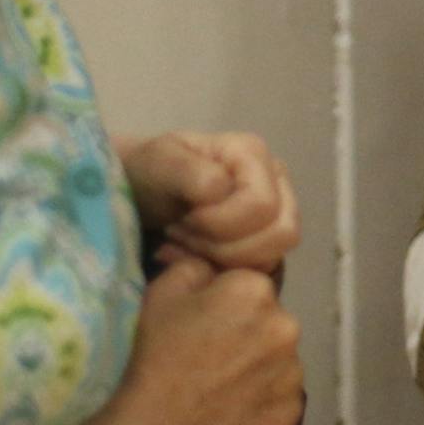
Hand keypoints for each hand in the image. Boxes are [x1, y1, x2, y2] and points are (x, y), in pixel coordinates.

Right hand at [117, 257, 302, 424]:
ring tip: (220, 387)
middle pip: (270, 322)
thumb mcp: (162, 293)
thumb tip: (214, 270)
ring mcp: (293, 373)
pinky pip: (280, 399)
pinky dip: (261, 403)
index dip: (225, 304)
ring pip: (278, 360)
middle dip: (248, 333)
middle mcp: (287, 326)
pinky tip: (231, 411)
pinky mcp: (291, 413)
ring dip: (258, 367)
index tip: (203, 325)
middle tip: (211, 357)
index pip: (249, 287)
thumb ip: (197, 266)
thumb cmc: (155, 357)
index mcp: (256, 290)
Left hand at [121, 131, 298, 273]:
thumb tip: (222, 190)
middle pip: (281, 233)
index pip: (261, 206)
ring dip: (226, 259)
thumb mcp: (159, 163)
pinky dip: (227, 271)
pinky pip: (264, 268)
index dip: (219, 224)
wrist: (143, 188)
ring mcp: (278, 208)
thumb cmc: (151, 172)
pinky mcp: (268, 236)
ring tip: (191, 244)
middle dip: (225, 246)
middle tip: (184, 236)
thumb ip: (189, 173)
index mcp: (254, 153)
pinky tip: (197, 257)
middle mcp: (277, 179)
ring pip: (276, 254)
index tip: (181, 219)